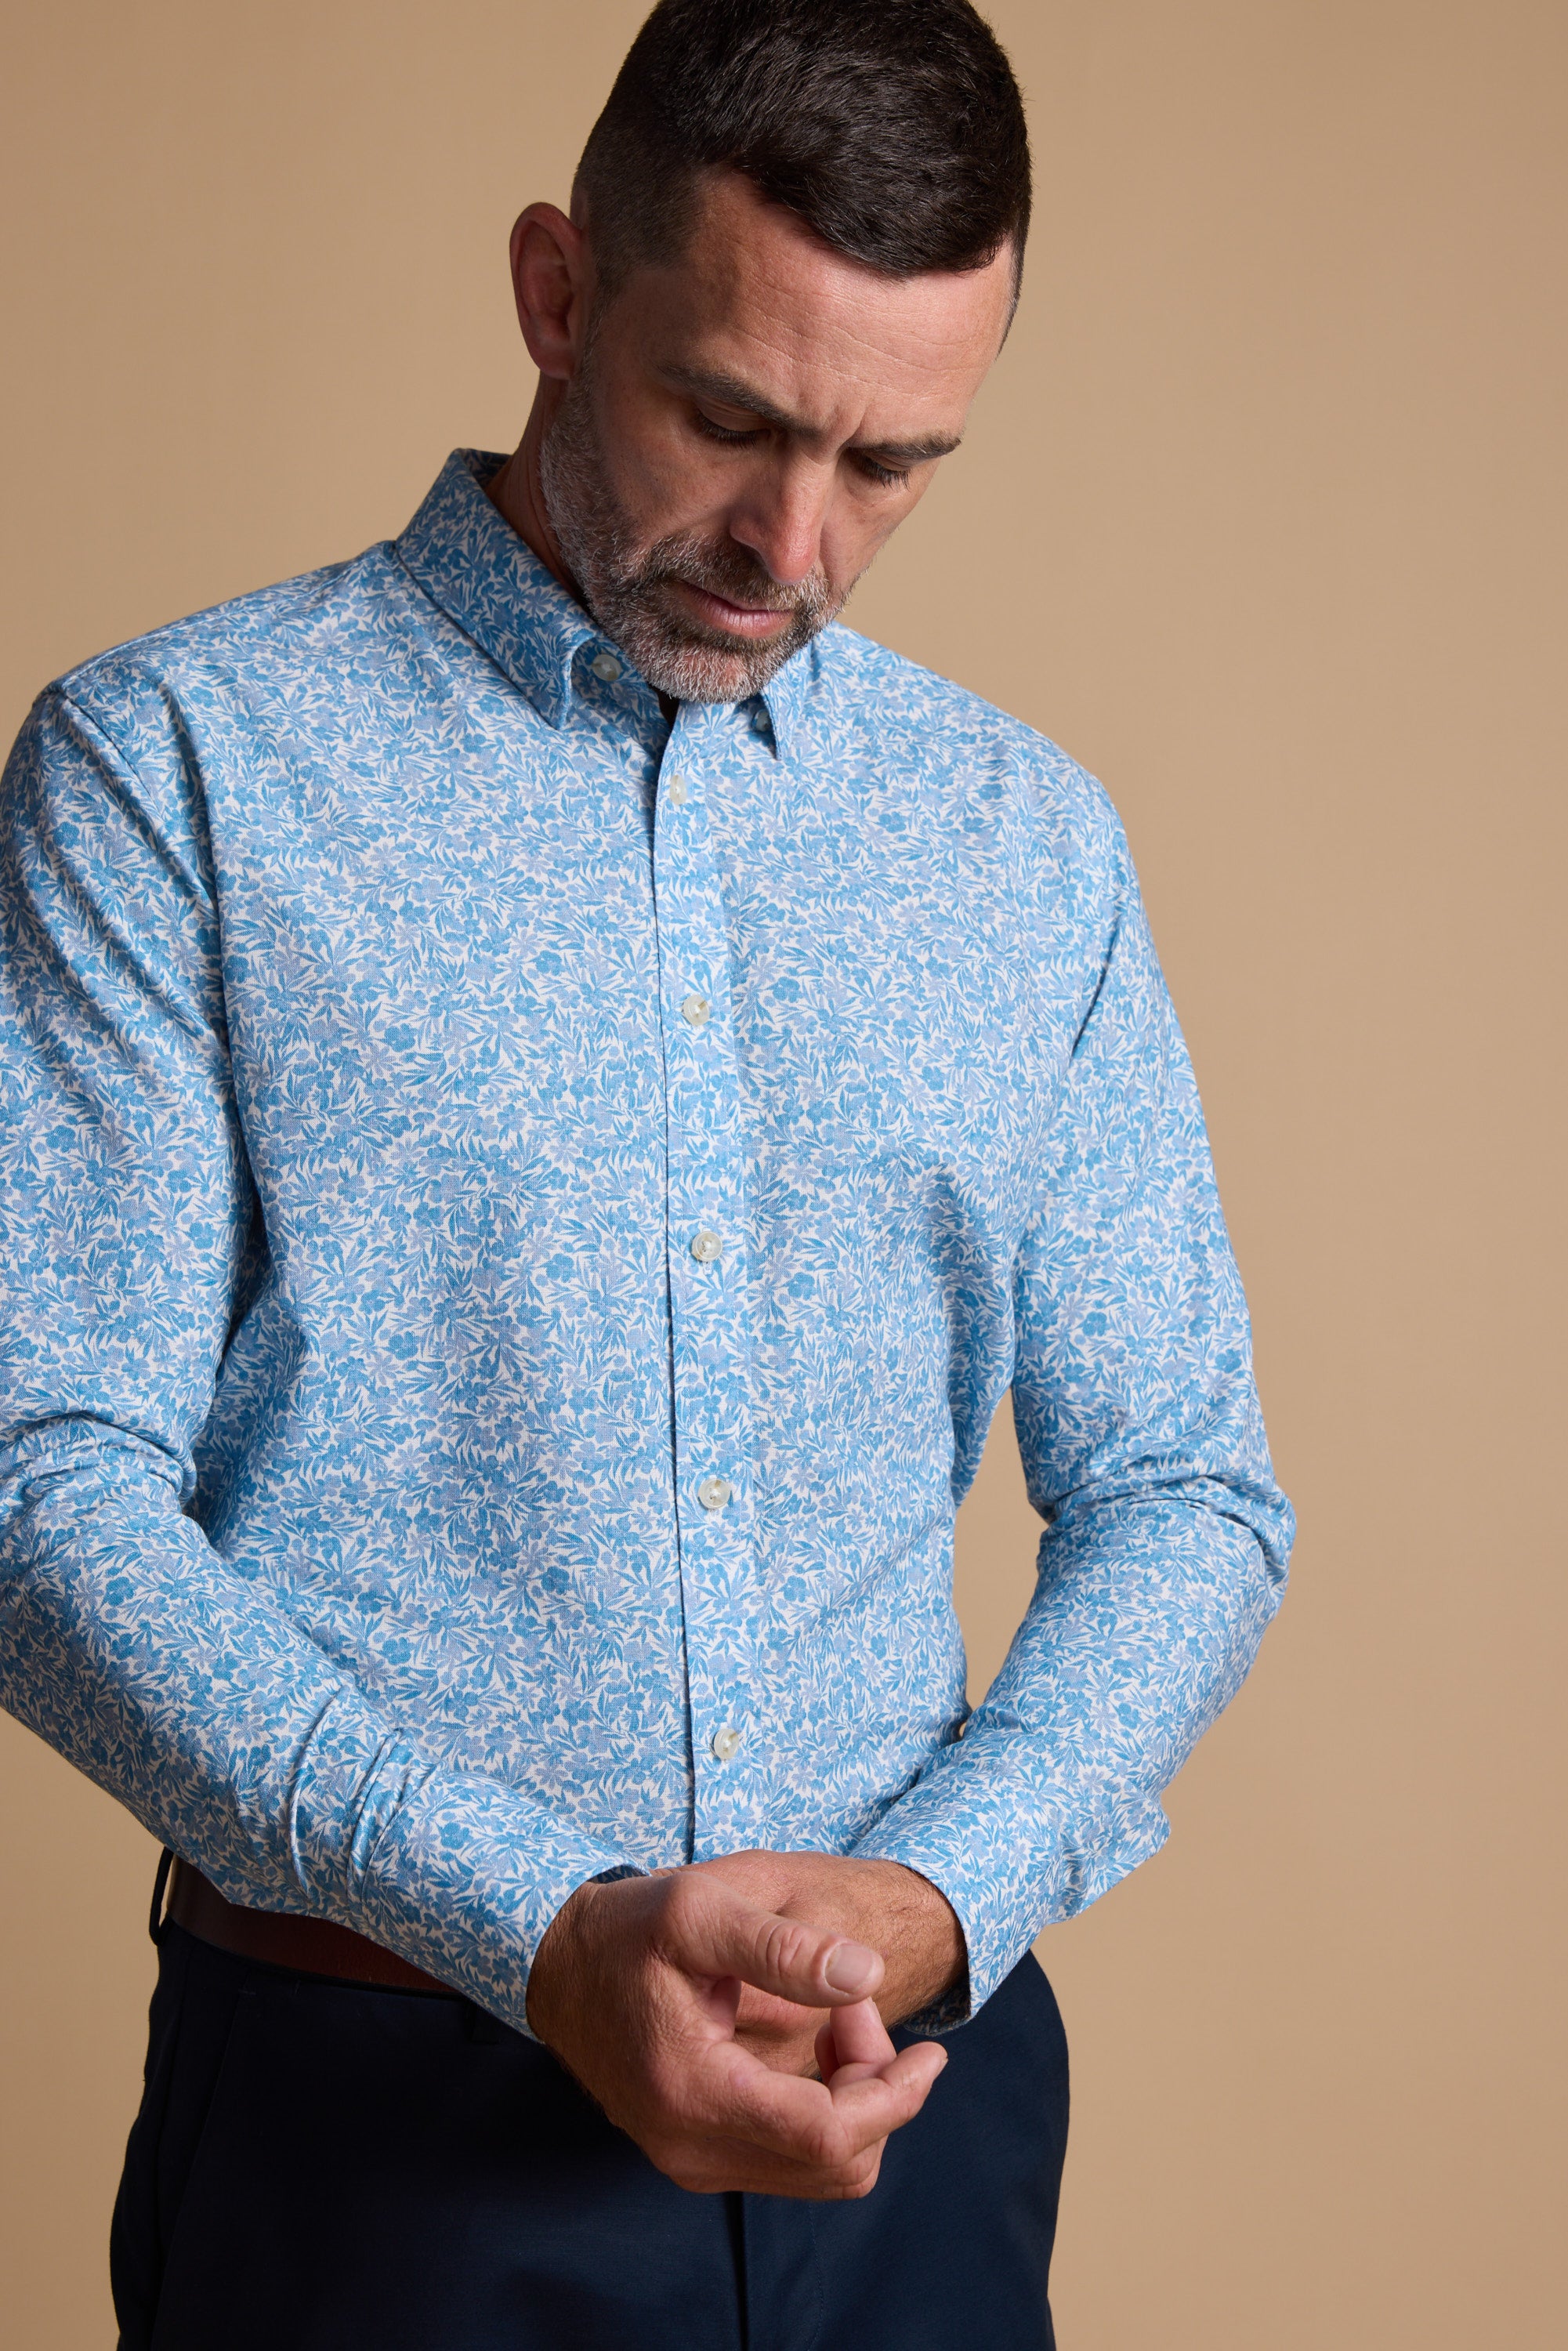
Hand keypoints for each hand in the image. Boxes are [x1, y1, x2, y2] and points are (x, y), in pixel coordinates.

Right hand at [525, 1860, 950, 2198]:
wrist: (560, 1967)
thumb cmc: (630, 1930)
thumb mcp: (699, 1909)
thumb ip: (783, 1945)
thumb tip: (869, 1973)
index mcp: (695, 2092)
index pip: (829, 2136)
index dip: (896, 2097)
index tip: (929, 2050)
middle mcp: (693, 2150)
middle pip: (837, 2164)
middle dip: (877, 2088)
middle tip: (854, 2002)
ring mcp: (693, 2162)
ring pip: (821, 2172)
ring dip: (855, 2100)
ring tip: (835, 2017)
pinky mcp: (697, 2156)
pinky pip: (792, 2161)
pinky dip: (826, 2111)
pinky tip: (813, 2047)